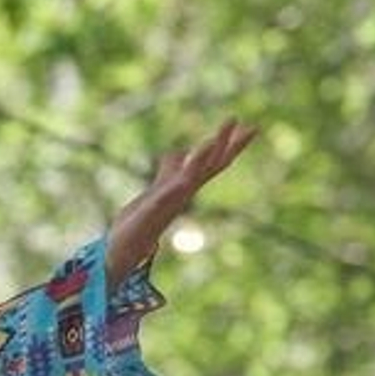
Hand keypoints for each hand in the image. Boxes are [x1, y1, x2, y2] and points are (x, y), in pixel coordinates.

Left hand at [108, 118, 256, 281]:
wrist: (121, 249)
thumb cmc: (141, 220)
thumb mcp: (158, 186)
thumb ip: (169, 170)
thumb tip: (179, 151)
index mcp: (183, 187)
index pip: (213, 162)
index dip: (230, 143)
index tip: (253, 126)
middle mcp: (180, 194)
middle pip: (210, 167)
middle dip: (225, 145)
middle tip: (248, 125)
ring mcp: (167, 204)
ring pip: (189, 179)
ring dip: (200, 160)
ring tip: (212, 141)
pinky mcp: (149, 214)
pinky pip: (163, 199)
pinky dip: (172, 190)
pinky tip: (180, 181)